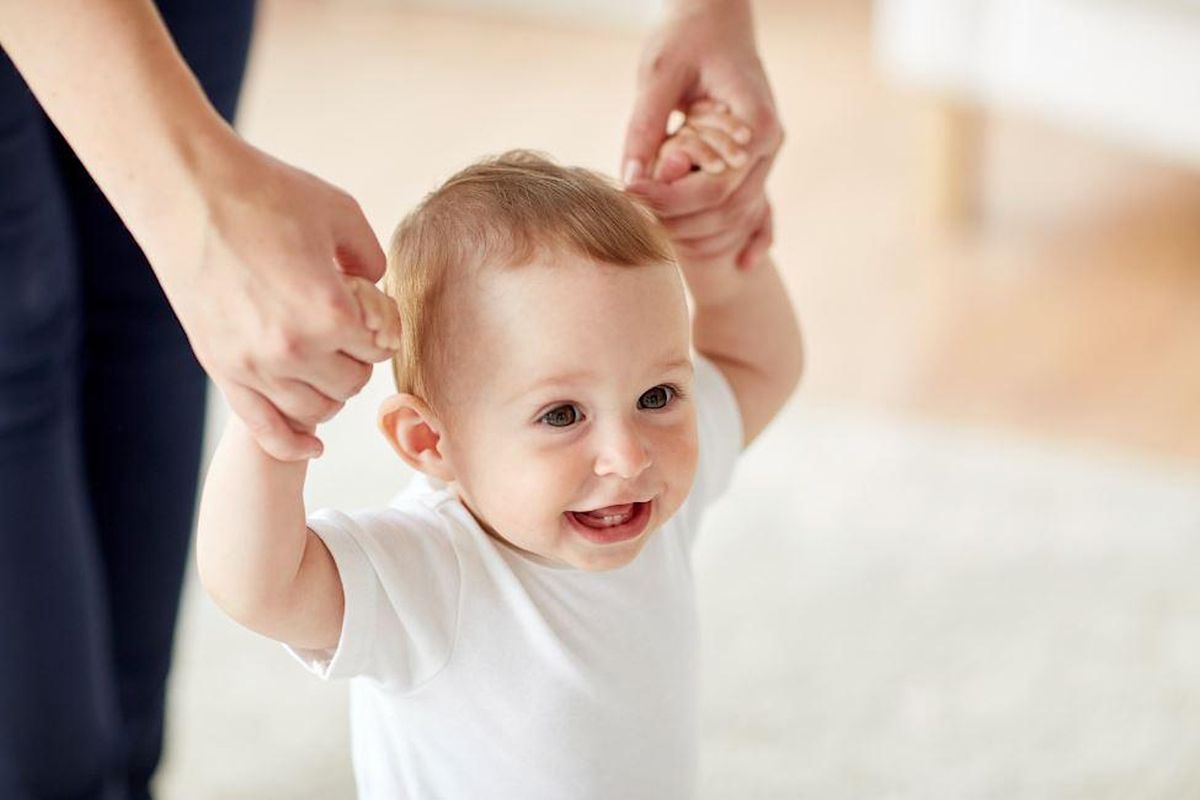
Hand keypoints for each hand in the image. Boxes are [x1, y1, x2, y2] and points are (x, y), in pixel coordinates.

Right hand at [151, 138, 395, 460]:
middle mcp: (292, 349)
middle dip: (357, 360)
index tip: (373, 312)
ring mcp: (252, 365)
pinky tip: (313, 446)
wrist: (186, 190)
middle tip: (350, 336)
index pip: (378, 347)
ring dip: (331, 394)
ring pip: (315, 411)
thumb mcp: (339, 213)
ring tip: (329, 368)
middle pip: (350, 384)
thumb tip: (375, 286)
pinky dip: (291, 444)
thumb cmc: (263, 192)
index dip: (382, 329)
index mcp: (329, 312)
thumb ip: (371, 257)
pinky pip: (264, 428)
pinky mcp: (221, 368)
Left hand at [622, 0, 782, 269]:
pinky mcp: (754, 163)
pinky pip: (763, 212)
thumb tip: (629, 180)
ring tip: (654, 229)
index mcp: (755, 122)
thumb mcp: (658, 75)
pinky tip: (744, 267)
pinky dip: (754, 239)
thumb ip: (645, 128)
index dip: (671, 198)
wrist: (715, 16)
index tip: (630, 193)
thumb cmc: (687, 36)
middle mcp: (768, 145)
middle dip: (679, 221)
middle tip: (634, 217)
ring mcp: (765, 158)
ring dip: (700, 233)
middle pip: (728, 208)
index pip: (716, 184)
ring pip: (740, 217)